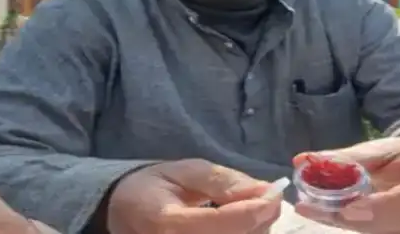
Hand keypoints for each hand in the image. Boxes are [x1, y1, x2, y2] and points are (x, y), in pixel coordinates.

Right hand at [107, 159, 281, 233]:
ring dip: (256, 230)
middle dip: (261, 220)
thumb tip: (265, 191)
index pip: (222, 223)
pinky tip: (241, 225)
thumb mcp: (185, 171)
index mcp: (166, 222)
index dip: (257, 208)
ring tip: (250, 210)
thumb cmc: (154, 188)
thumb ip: (223, 182)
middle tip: (265, 198)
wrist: (124, 214)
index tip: (275, 191)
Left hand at [293, 132, 399, 233]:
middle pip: (398, 222)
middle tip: (311, 207)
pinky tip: (331, 214)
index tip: (348, 208)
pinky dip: (359, 224)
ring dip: (350, 222)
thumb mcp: (394, 147)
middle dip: (352, 217)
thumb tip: (303, 160)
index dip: (384, 205)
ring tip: (313, 208)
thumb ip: (353, 158)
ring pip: (389, 232)